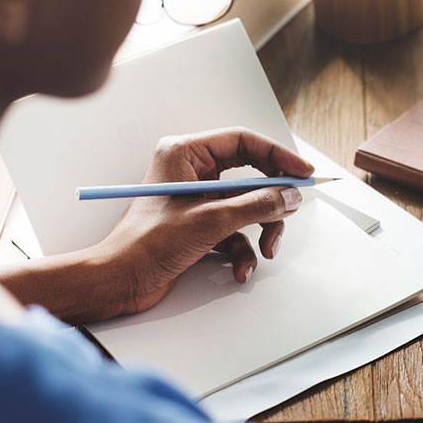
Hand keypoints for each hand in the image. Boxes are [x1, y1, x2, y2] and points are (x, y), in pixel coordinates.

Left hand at [88, 127, 313, 314]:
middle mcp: (190, 172)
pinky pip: (234, 232)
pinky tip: (239, 269)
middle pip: (249, 176)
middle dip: (270, 201)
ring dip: (260, 231)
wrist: (120, 281)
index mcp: (184, 154)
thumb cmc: (146, 244)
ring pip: (245, 207)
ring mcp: (195, 201)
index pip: (242, 142)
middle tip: (290, 211)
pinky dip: (242, 251)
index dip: (277, 156)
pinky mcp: (197, 226)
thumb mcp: (211, 221)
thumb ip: (256, 205)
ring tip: (265, 250)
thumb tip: (289, 196)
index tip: (302, 173)